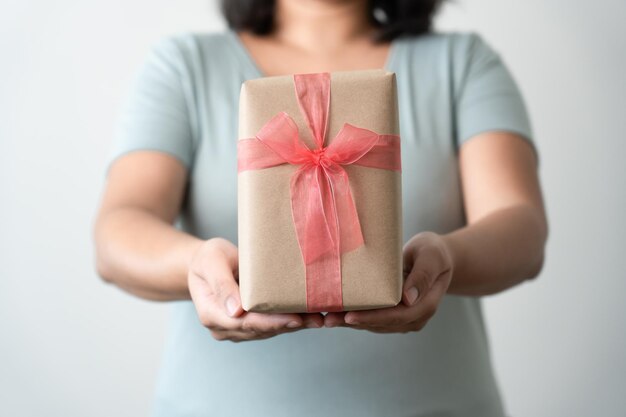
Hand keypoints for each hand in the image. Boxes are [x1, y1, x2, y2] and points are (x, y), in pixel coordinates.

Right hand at [188, 238, 323, 341]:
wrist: (205, 264)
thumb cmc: (208, 258)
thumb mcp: (211, 261)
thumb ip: (221, 283)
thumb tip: (235, 310)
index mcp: (211, 314)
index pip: (244, 323)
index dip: (270, 322)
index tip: (294, 319)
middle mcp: (224, 327)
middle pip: (260, 329)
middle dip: (288, 325)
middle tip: (316, 319)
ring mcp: (237, 329)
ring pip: (268, 330)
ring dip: (293, 325)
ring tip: (318, 318)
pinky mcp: (249, 325)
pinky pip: (270, 326)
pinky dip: (289, 321)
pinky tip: (309, 316)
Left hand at [324, 231, 453, 332]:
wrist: (434, 257)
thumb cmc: (433, 253)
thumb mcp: (431, 257)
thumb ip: (422, 275)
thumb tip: (408, 299)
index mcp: (426, 305)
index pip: (398, 316)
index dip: (373, 318)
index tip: (351, 317)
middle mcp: (414, 317)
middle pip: (381, 324)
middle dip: (354, 322)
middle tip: (328, 319)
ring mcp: (403, 319)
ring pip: (374, 324)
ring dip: (350, 322)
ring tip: (326, 317)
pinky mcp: (392, 314)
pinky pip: (372, 318)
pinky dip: (354, 317)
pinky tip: (336, 313)